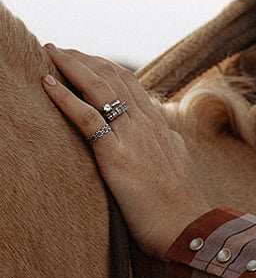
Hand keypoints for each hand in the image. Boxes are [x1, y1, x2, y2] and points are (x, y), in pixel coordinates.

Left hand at [41, 46, 210, 256]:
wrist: (187, 228)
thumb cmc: (180, 209)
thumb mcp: (179, 166)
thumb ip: (170, 146)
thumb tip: (169, 137)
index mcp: (161, 128)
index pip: (131, 85)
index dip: (106, 68)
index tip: (86, 59)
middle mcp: (147, 125)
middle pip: (113, 78)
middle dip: (84, 59)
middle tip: (60, 49)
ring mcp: (132, 137)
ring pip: (98, 88)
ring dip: (70, 65)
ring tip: (49, 52)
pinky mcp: (116, 154)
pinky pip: (86, 116)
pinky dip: (64, 96)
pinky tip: (46, 82)